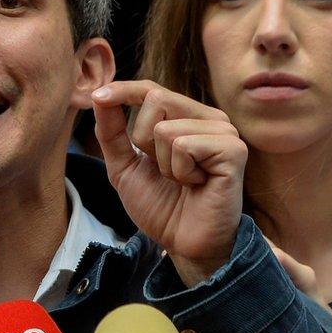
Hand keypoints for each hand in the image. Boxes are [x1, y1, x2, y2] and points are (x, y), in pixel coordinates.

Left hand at [92, 80, 246, 285]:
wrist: (184, 243)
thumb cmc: (161, 206)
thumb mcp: (124, 166)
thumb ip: (112, 132)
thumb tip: (99, 97)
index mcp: (187, 117)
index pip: (151, 89)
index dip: (124, 90)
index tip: (98, 96)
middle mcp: (209, 118)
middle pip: (155, 99)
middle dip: (142, 140)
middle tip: (163, 170)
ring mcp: (224, 132)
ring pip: (165, 127)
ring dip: (163, 163)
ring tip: (183, 181)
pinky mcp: (233, 150)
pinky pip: (184, 146)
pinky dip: (179, 171)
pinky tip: (196, 184)